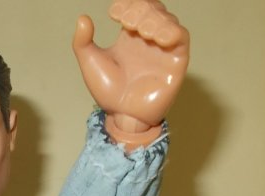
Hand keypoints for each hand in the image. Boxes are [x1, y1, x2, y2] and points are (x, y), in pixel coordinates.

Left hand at [73, 0, 188, 143]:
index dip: (129, 3)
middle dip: (140, 9)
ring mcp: (163, 49)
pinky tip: (155, 37)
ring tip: (140, 30)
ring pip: (168, 20)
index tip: (114, 13)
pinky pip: (181, 38)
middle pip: (154, 9)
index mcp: (131, 36)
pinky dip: (171, 31)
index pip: (137, 7)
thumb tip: (82, 18)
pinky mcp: (176, 62)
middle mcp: (149, 40)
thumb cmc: (109, 93)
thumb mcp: (90, 63)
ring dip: (154, 19)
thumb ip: (82, 42)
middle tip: (127, 22)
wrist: (122, 116)